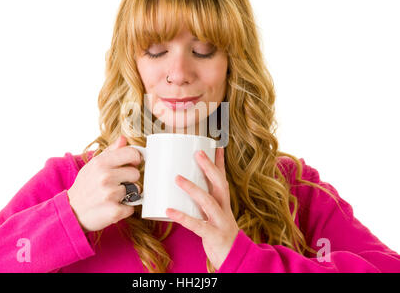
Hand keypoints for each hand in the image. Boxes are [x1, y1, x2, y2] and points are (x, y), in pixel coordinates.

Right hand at [67, 135, 142, 232]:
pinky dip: (126, 208)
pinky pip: (132, 207)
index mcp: (100, 163)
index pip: (132, 153)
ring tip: (114, 196)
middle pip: (135, 173)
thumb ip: (111, 151)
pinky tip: (113, 206)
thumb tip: (123, 139)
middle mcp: (105, 177)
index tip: (132, 164)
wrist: (71, 212)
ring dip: (128, 194)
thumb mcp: (93, 165)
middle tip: (118, 184)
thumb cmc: (85, 186)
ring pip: (136, 190)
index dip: (135, 159)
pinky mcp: (114, 211)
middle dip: (130, 179)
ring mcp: (110, 194)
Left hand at [166, 147, 239, 270]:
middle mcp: (225, 210)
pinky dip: (182, 217)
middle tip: (197, 153)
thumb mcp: (216, 216)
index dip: (219, 163)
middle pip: (219, 185)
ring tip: (177, 178)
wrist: (236, 259)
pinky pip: (197, 225)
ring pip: (208, 202)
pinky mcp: (214, 236)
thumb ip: (203, 204)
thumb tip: (186, 190)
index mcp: (224, 204)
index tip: (216, 146)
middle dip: (209, 168)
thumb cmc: (220, 235)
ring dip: (193, 189)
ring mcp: (221, 222)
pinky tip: (169, 210)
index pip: (223, 179)